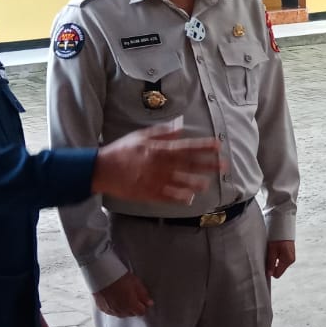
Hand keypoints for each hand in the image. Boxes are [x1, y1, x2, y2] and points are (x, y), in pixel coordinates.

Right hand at [93, 118, 221, 203]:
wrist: (101, 170)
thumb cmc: (121, 150)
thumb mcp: (140, 136)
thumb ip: (161, 132)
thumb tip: (180, 127)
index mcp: (159, 149)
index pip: (186, 146)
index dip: (204, 146)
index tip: (218, 145)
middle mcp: (160, 164)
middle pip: (189, 164)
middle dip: (207, 164)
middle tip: (224, 165)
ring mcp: (155, 180)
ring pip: (180, 182)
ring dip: (195, 182)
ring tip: (208, 183)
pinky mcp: (148, 193)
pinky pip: (168, 196)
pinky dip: (179, 197)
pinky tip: (190, 198)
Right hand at [94, 272, 152, 316]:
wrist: (101, 274)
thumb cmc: (119, 277)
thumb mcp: (136, 283)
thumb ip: (144, 295)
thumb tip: (149, 303)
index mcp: (131, 305)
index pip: (141, 312)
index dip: (143, 306)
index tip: (143, 301)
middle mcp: (121, 311)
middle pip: (131, 314)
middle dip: (134, 307)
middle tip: (132, 297)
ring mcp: (111, 310)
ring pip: (121, 314)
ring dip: (124, 308)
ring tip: (123, 296)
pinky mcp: (103, 308)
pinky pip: (112, 311)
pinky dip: (114, 307)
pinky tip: (114, 299)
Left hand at [266, 240, 295, 278]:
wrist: (283, 228)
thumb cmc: (278, 238)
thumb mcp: (272, 251)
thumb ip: (271, 264)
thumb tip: (269, 274)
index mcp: (287, 261)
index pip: (277, 274)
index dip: (270, 271)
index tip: (266, 265)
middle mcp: (291, 261)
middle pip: (279, 270)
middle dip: (272, 265)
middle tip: (268, 256)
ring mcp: (291, 258)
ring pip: (280, 265)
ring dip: (275, 261)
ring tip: (272, 252)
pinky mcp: (290, 254)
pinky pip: (282, 260)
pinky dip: (277, 258)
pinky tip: (275, 251)